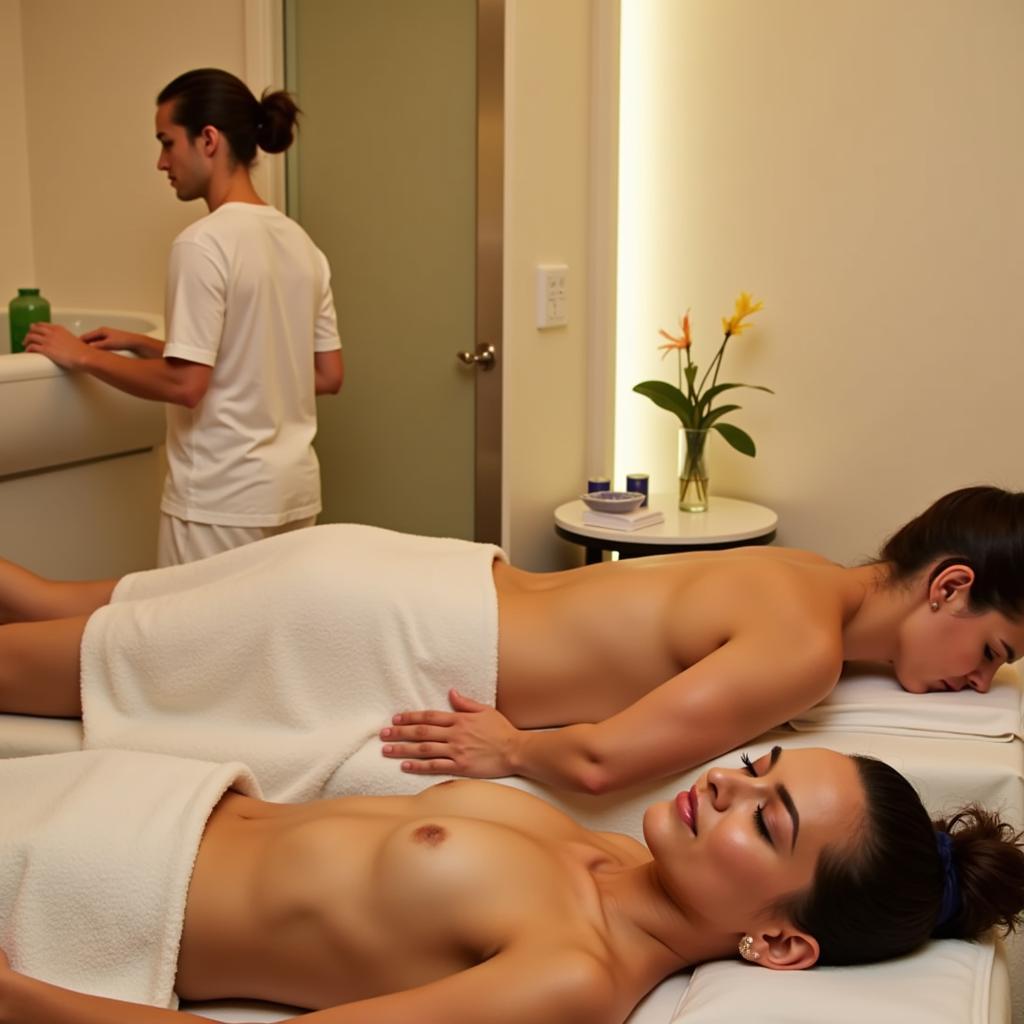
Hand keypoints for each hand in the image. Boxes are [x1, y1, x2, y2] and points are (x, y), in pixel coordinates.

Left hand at [23, 323, 88, 368]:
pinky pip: (32, 346)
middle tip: (28, 338)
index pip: (42, 324)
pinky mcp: (45, 349)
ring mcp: (48, 340)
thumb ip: (64, 337)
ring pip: (30, 336)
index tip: (34, 331)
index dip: (36, 327)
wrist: (83, 356)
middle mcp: (51, 332)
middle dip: (29, 333)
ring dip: (26, 340)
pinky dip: (28, 348)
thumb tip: (63, 344)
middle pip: (34, 329)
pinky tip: (28, 351)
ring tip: (26, 345)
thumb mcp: (72, 338)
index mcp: (58, 328)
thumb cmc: (82, 350)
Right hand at [81, 327, 162, 357]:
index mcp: (101, 331)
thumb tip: (88, 349)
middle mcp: (103, 332)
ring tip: (84, 354)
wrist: (136, 342)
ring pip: (94, 342)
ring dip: (89, 348)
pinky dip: (95, 349)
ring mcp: (106, 336)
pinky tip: (95, 355)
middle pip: (89, 339)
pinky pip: (99, 345)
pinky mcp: (110, 341)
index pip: (85, 337)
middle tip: (77, 352)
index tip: (73, 348)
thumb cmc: (123, 341)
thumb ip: (98, 346)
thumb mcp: (108, 344)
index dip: (78, 343)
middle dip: (83, 345)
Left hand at [380, 689, 522, 777]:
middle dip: (400, 733)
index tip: (395, 719)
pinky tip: (405, 765)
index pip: (429, 717)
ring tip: (387, 750)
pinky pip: (435, 766)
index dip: (410, 717)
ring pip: (423, 749)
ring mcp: (456, 751)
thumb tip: (451, 692)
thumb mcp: (485, 710)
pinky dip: (418, 766)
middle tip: (382, 734)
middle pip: (421, 732)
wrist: (516, 750)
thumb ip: (466, 703)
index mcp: (459, 719)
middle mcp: (454, 734)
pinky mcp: (460, 767)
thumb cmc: (502, 730)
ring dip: (403, 749)